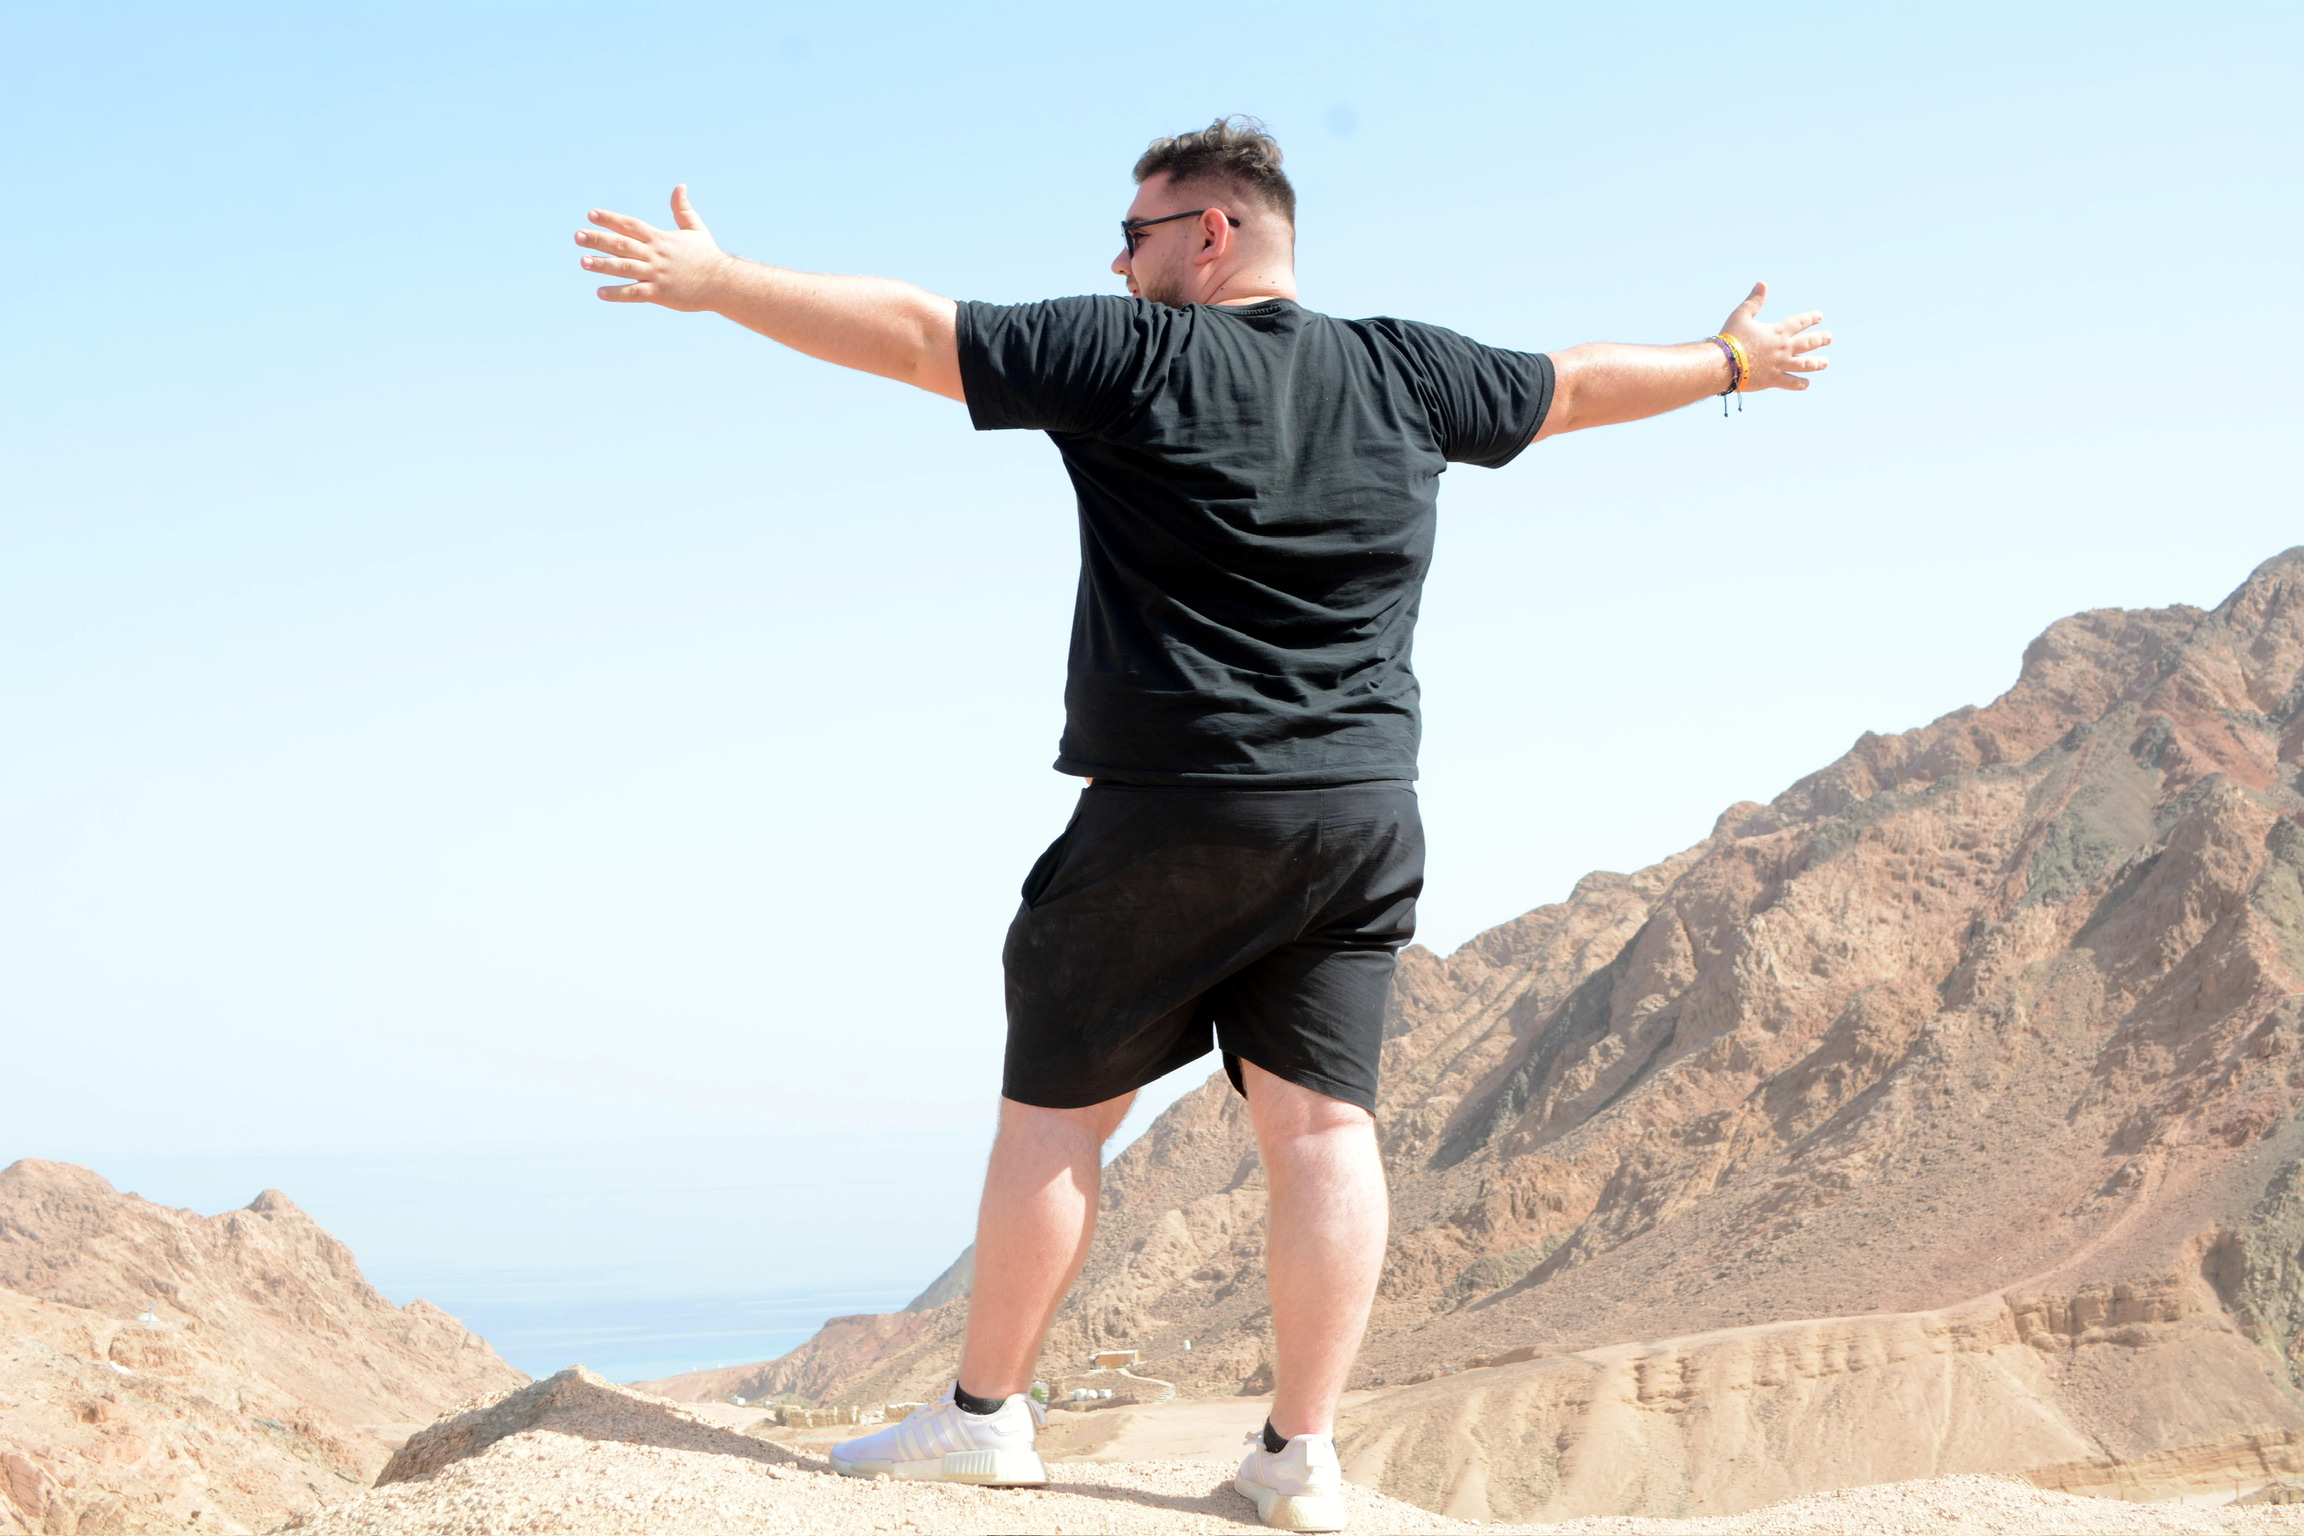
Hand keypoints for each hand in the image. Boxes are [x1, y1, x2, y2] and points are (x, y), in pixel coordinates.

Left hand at [575, 186, 732, 311]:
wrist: (724, 283)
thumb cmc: (708, 257)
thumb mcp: (696, 229)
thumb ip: (683, 209)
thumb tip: (680, 186)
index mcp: (660, 239)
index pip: (630, 225)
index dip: (610, 219)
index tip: (591, 214)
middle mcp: (655, 255)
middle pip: (622, 244)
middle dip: (598, 239)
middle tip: (578, 236)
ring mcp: (657, 274)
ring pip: (624, 268)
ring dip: (602, 264)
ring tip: (583, 261)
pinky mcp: (660, 294)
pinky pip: (635, 293)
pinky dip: (617, 293)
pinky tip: (600, 292)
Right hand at [1719, 281, 1830, 390]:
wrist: (1724, 363)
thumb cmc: (1731, 338)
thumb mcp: (1741, 316)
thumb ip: (1754, 301)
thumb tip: (1762, 283)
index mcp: (1777, 331)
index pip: (1800, 322)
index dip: (1810, 318)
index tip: (1819, 317)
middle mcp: (1783, 348)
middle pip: (1808, 342)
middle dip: (1821, 339)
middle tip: (1829, 338)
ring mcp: (1780, 364)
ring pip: (1806, 364)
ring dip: (1817, 363)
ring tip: (1825, 362)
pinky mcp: (1773, 379)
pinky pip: (1791, 382)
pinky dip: (1800, 384)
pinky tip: (1806, 384)